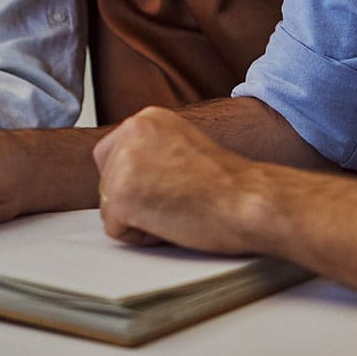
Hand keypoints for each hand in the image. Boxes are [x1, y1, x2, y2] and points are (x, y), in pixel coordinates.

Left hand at [93, 107, 260, 253]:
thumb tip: (134, 171)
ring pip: (110, 205)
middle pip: (107, 180)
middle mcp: (131, 130)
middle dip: (134, 200)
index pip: (112, 154)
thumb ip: (153, 150)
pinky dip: (141, 237)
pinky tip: (171, 222)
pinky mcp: (121, 195)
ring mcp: (123, 161)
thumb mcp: (183, 147)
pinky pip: (115, 229)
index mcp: (147, 117)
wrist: (249, 200)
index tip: (167, 187)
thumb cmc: (228, 185)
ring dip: (139, 219)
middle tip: (175, 200)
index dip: (136, 182)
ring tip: (177, 209)